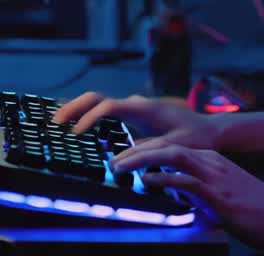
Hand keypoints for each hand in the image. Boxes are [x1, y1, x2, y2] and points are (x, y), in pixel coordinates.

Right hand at [52, 92, 220, 149]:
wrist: (210, 129)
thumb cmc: (195, 137)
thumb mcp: (172, 148)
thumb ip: (146, 154)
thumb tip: (115, 164)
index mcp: (144, 109)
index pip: (108, 107)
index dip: (89, 118)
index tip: (76, 134)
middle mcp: (136, 104)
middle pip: (97, 98)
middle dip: (73, 107)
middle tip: (53, 122)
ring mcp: (134, 107)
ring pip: (98, 101)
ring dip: (77, 109)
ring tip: (57, 123)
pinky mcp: (133, 114)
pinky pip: (105, 110)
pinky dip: (88, 114)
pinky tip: (76, 125)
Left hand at [112, 142, 263, 250]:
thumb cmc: (258, 212)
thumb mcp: (223, 198)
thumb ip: (199, 195)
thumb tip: (178, 201)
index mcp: (212, 161)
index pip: (171, 148)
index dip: (144, 150)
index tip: (122, 158)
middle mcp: (212, 162)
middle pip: (166, 146)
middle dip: (135, 150)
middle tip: (112, 159)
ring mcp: (216, 176)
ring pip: (172, 156)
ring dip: (142, 159)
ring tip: (120, 166)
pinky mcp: (219, 194)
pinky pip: (186, 181)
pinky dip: (163, 178)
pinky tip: (147, 181)